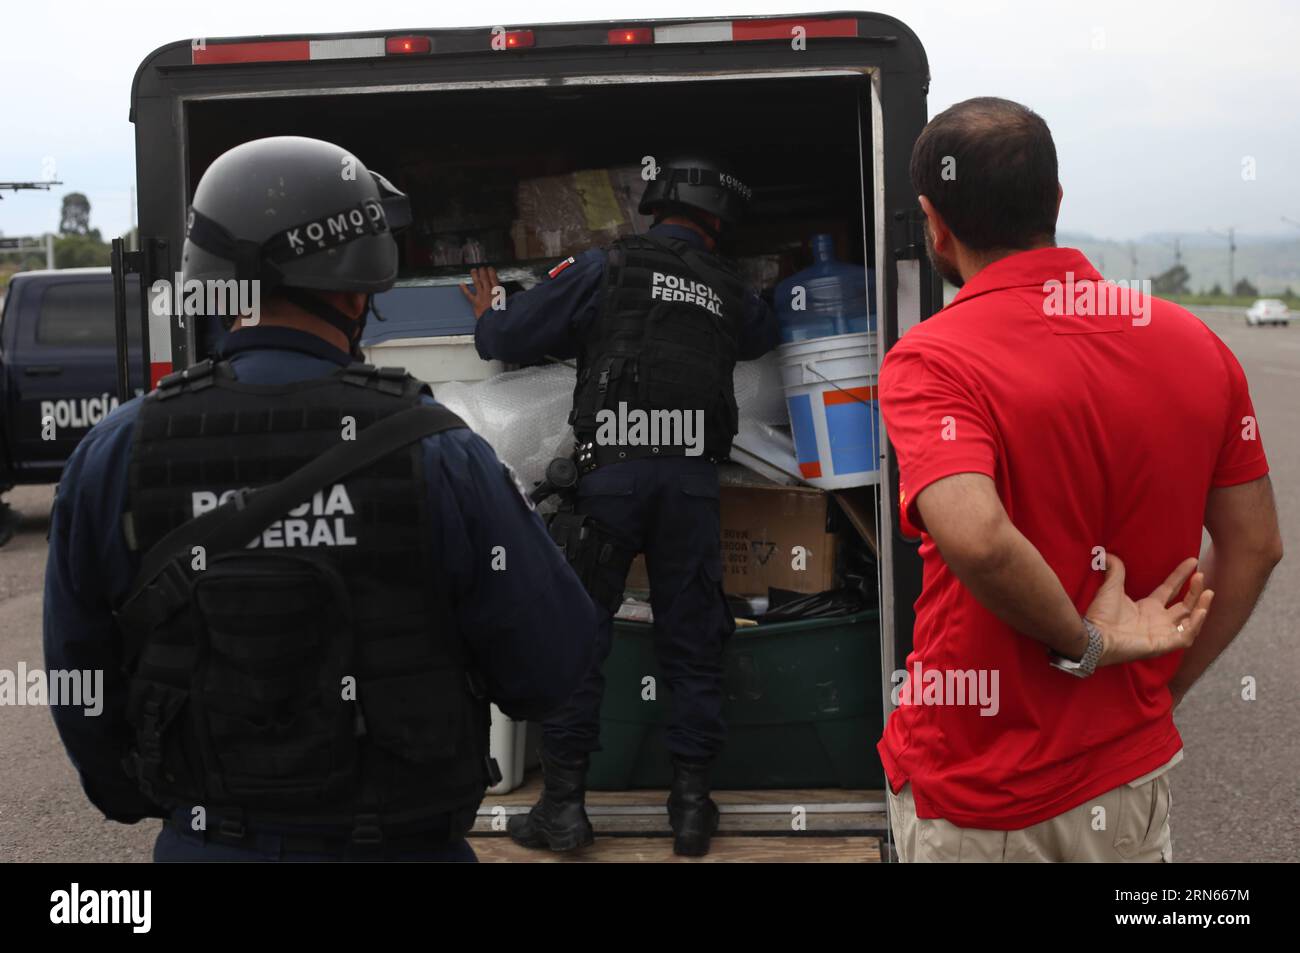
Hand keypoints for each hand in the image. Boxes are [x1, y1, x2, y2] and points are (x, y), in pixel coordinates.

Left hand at [460, 266, 500, 318]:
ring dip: (475, 276)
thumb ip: (505, 299)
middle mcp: (489, 291)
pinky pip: (469, 294)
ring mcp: (481, 296)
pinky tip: (461, 284)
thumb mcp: (507, 304)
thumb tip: (505, 297)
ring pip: (477, 283)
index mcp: (498, 292)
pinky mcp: (476, 301)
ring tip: (473, 270)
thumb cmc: (501, 314)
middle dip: (483, 272)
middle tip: (481, 268)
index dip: (491, 272)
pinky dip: (464, 289)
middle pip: (485, 278)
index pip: (494, 279)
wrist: (495, 320)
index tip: (490, 268)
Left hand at [1085, 553, 1213, 665]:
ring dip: (1201, 607)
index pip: (1170, 589)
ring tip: (1208, 592)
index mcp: (1147, 607)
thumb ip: (1115, 571)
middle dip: (1195, 590)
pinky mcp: (1164, 644)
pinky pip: (1186, 636)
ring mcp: (1162, 633)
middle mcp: (1158, 620)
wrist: (1094, 636)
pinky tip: (1200, 611)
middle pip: (1184, 605)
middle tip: (1202, 575)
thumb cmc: (1101, 615)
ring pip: (1190, 621)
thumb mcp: (1111, 587)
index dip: (1181, 575)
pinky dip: (1195, 625)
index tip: (1192, 561)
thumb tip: (1109, 555)